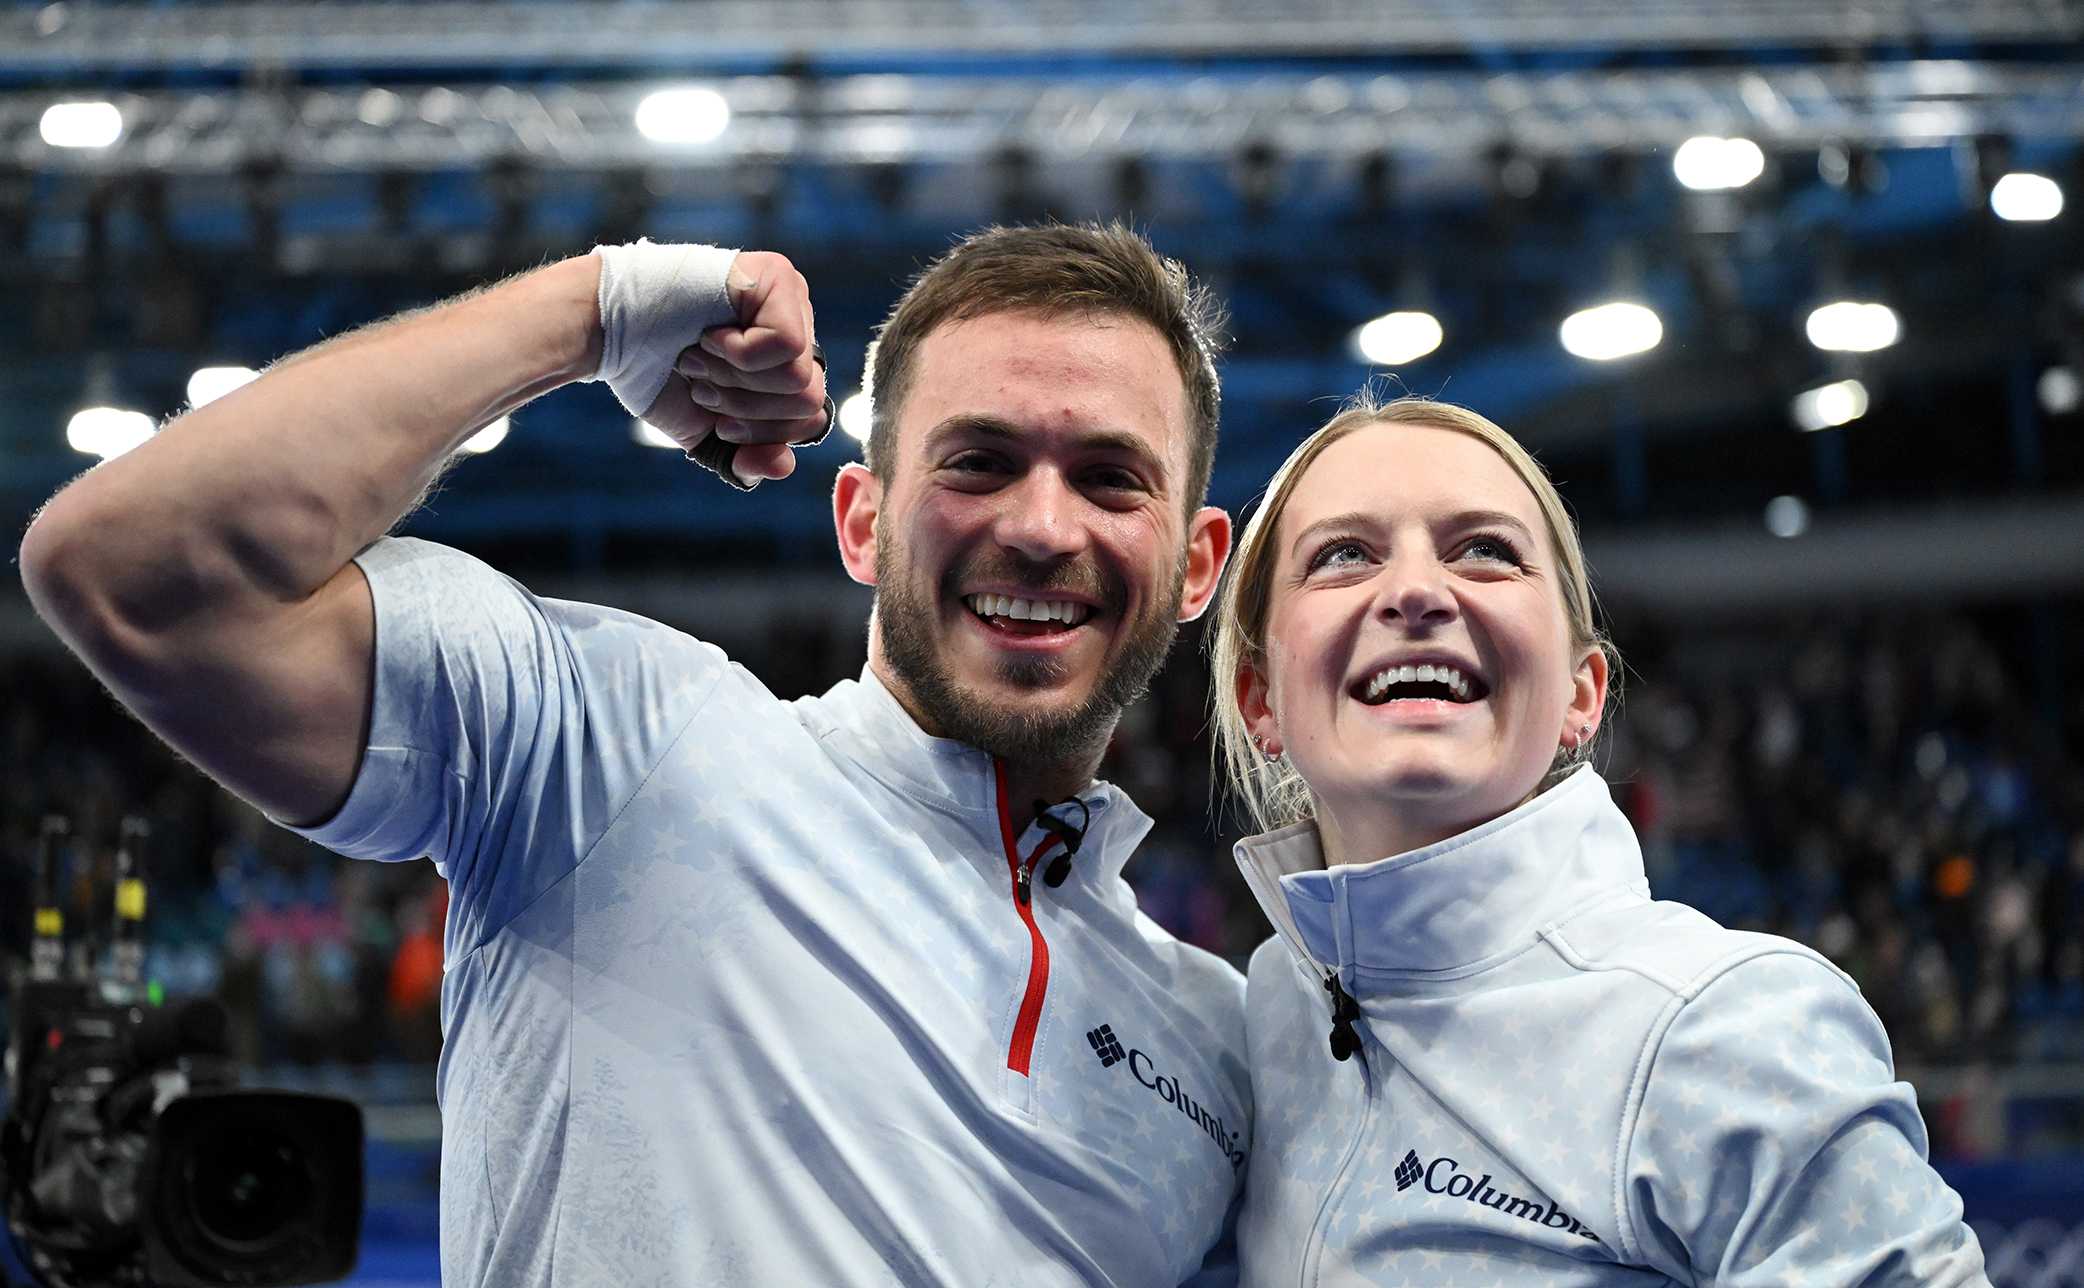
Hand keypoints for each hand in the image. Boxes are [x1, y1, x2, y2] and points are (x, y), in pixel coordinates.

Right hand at [641, 251, 828, 487]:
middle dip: (746, 408)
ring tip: (699, 357)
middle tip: (701, 383)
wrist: (608, 331)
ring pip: (800, 377)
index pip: (810, 419)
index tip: (714, 415)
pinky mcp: (778, 278)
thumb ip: (746, 457)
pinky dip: (739, 354)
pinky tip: (709, 335)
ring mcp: (792, 299)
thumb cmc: (655, 373)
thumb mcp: (705, 429)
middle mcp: (797, 328)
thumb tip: (784, 466)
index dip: (761, 432)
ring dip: (735, 380)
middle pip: (810, 402)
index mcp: (786, 365)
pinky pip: (787, 344)